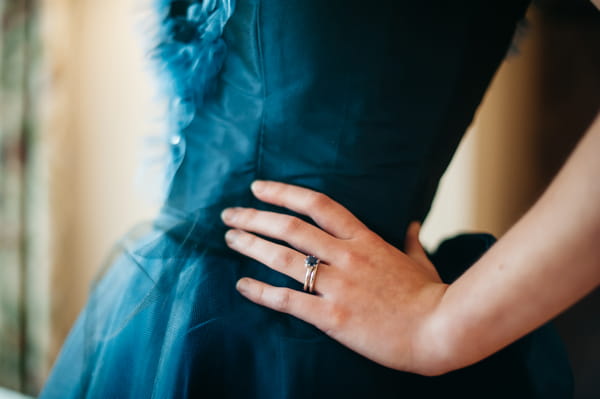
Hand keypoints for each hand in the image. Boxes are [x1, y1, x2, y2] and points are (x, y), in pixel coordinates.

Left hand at [221, 180, 449, 375]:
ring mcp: (339, 286)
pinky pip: (288, 301)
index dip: (284, 193)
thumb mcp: (420, 261)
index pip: (318, 205)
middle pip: (291, 228)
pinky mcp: (333, 316)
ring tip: (229, 239)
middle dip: (255, 218)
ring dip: (252, 246)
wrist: (440, 331)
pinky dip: (261, 292)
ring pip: (284, 259)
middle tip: (230, 215)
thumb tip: (412, 225)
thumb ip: (410, 241)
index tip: (257, 188)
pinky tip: (241, 285)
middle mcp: (347, 256)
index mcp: (365, 239)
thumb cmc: (430, 296)